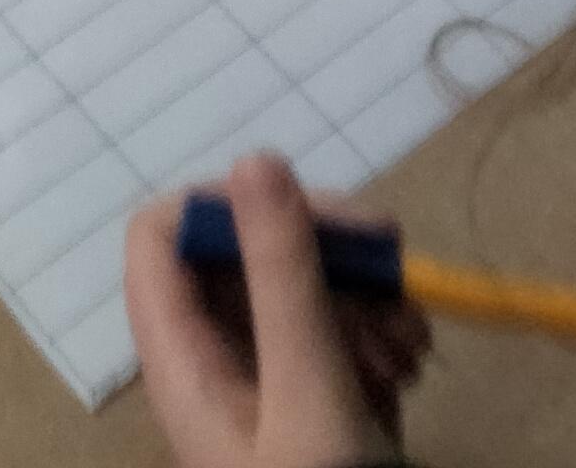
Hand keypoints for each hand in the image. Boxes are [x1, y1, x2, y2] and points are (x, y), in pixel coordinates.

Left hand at [124, 160, 424, 467]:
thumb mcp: (308, 391)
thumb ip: (282, 278)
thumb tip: (255, 158)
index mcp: (182, 359)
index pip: (161, 237)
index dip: (220, 203)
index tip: (299, 203)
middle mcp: (216, 365)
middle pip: (245, 261)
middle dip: (323, 255)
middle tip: (391, 267)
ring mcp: (269, 392)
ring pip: (300, 299)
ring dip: (365, 300)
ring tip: (414, 337)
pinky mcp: (321, 416)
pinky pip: (337, 346)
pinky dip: (379, 341)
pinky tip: (414, 364)